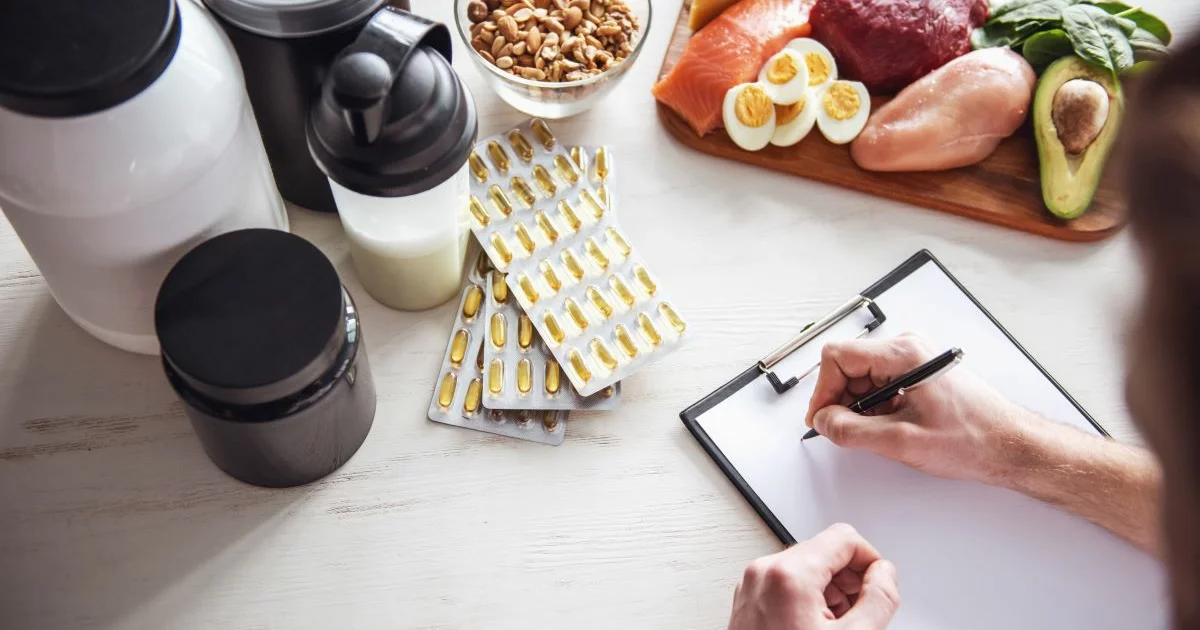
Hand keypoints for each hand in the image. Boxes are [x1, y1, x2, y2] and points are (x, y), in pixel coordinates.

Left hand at [728, 523, 899, 629]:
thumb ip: (880, 598)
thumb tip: (885, 574)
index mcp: (789, 575)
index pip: (844, 538)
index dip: (871, 561)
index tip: (881, 584)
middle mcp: (764, 573)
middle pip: (823, 551)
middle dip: (850, 580)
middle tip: (862, 614)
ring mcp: (752, 587)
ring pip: (806, 568)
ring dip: (831, 593)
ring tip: (838, 628)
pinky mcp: (748, 602)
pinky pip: (787, 586)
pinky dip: (809, 601)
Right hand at [804, 333, 1029, 484]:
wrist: (1009, 444)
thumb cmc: (972, 439)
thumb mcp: (901, 441)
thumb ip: (851, 431)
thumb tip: (823, 421)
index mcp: (904, 355)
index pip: (838, 356)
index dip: (823, 389)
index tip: (822, 417)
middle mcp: (908, 348)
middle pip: (848, 365)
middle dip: (841, 400)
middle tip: (845, 430)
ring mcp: (914, 358)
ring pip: (862, 376)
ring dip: (859, 406)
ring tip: (878, 431)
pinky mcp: (918, 371)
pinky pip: (879, 383)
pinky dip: (875, 406)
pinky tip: (890, 426)